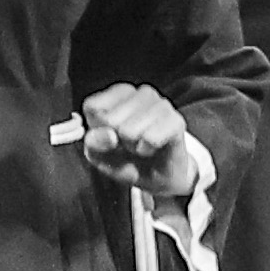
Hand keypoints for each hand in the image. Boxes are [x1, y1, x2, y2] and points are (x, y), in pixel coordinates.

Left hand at [75, 83, 194, 194]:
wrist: (159, 177)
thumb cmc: (127, 160)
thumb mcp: (99, 155)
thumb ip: (94, 144)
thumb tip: (108, 135)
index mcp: (118, 94)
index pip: (93, 107)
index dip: (96, 129)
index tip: (108, 136)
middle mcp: (141, 93)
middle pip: (110, 120)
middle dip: (116, 140)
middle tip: (128, 144)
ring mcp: (161, 104)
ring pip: (129, 130)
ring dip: (132, 146)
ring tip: (140, 146)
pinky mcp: (176, 121)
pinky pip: (150, 139)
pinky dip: (146, 150)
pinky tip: (152, 148)